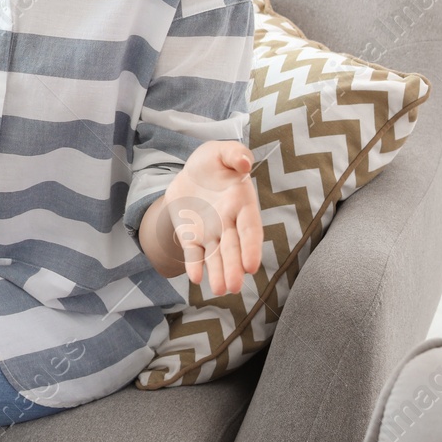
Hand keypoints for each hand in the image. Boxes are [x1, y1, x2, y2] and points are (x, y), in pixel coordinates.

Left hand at [164, 140, 260, 297]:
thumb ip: (235, 155)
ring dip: (218, 273)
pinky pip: (194, 254)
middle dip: (233, 268)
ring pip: (216, 257)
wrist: (189, 173)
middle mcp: (229, 223)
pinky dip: (194, 265)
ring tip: (220, 290)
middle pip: (233, 249)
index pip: (250, 229)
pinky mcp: (193, 237)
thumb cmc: (212, 162)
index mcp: (241, 204)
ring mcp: (211, 233)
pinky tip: (195, 277)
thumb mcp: (221, 151)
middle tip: (234, 287)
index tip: (251, 265)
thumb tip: (245, 163)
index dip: (251, 247)